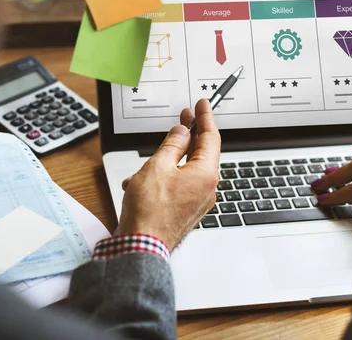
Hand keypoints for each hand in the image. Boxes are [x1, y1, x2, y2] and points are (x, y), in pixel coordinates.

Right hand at [115, 99, 220, 250]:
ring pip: (184, 170)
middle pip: (200, 153)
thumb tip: (182, 132)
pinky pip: (178, 186)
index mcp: (205, 174)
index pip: (211, 138)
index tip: (202, 105)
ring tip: (145, 165)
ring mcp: (197, 201)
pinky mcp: (186, 210)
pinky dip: (162, 179)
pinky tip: (141, 183)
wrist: (141, 247)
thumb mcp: (158, 166)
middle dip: (188, 136)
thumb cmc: (150, 212)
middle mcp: (206, 188)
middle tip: (184, 118)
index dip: (205, 118)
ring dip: (166, 162)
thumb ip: (172, 145)